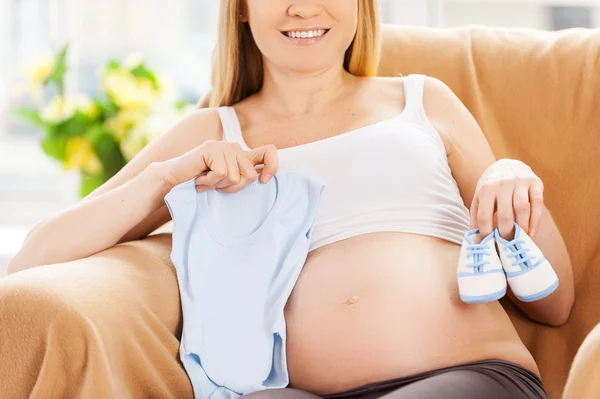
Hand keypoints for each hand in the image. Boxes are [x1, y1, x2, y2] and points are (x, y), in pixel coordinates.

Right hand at [161, 140, 278, 193]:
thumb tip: (261, 178)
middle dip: (233, 188)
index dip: (271, 167)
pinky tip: (200, 179)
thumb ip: (243, 178)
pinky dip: (210, 182)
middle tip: (217, 185)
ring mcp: (224, 146)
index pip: (269, 152)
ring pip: (235, 177)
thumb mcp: (228, 183)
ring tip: (206, 181)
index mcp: (243, 155)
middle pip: (250, 175)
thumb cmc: (202, 183)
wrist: (175, 179)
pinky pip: (221, 173)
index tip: (263, 181)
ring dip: (218, 185)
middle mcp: (236, 147)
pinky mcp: (212, 148)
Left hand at [470, 159, 543, 238]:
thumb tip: (474, 240)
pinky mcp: (535, 182)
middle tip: (506, 244)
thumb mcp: (479, 198)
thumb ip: (476, 216)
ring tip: (518, 239)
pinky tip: (531, 233)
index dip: (486, 232)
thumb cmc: (491, 188)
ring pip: (522, 209)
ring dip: (521, 227)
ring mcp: (520, 182)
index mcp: (486, 188)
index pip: (484, 215)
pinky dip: (535, 221)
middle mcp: (503, 183)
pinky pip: (538, 204)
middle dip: (505, 232)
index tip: (488, 243)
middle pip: (505, 214)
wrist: (507, 165)